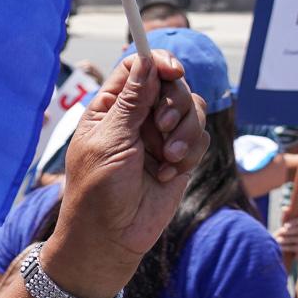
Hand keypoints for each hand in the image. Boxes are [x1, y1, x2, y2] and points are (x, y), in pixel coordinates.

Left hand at [43, 49, 206, 297]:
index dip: (158, 62)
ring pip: (192, 110)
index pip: (137, 67)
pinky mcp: (180, 157)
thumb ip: (132, 101)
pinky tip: (168, 175)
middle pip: (171, 84)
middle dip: (175, 102)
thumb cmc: (97, 190)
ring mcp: (160, 136)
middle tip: (164, 125)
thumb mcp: (110, 140)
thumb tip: (146, 61)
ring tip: (166, 158)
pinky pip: (200, 138)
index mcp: (110, 107)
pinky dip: (188, 153)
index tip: (172, 70)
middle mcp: (137, 117)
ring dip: (185, 131)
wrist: (110, 237)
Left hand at [275, 215, 297, 262]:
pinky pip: (295, 248)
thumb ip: (286, 215)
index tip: (285, 225)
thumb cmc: (286, 231)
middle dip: (289, 231)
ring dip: (286, 240)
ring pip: (296, 240)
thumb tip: (285, 208)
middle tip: (280, 232)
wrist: (285, 245)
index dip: (295, 222)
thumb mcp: (285, 223)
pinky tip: (280, 247)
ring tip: (278, 240)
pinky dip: (286, 247)